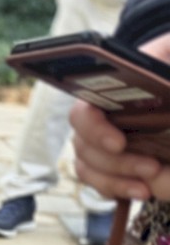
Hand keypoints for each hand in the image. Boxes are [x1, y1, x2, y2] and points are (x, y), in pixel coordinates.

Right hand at [69, 32, 169, 201]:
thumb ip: (162, 54)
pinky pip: (98, 182)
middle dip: (114, 162)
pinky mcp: (111, 164)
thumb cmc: (168, 73)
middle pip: (83, 145)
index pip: (84, 111)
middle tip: (151, 168)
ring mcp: (103, 142)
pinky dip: (117, 189)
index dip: (94, 129)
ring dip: (115, 180)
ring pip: (87, 167)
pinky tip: (142, 190)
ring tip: (148, 185)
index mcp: (111, 91)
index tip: (119, 143)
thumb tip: (156, 69)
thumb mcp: (168, 56)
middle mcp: (100, 118)